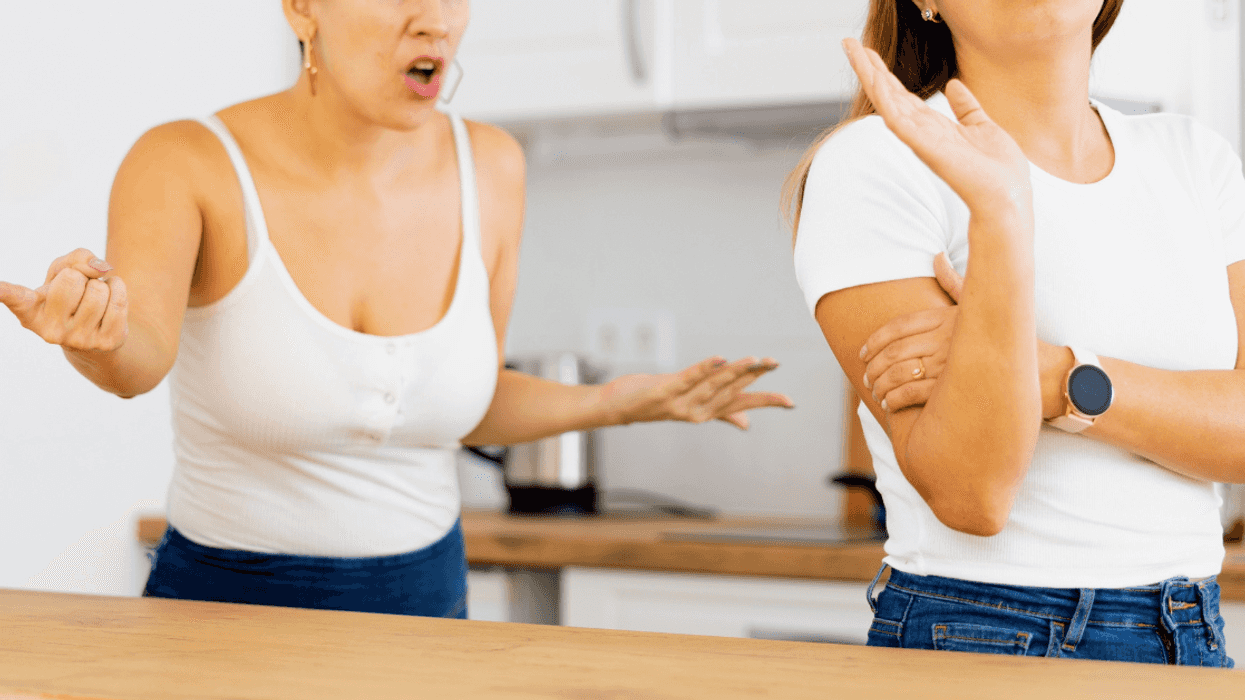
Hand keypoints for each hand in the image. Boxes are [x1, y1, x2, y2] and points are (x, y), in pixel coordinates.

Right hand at [0, 248, 128, 351]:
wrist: (94, 332)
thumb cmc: (73, 295)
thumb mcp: (66, 270)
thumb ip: (78, 258)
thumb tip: (101, 268)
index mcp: (30, 310)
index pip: (14, 297)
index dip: (2, 290)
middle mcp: (50, 329)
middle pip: (72, 278)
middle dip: (81, 276)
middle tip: (79, 290)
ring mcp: (79, 339)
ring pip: (99, 289)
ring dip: (102, 285)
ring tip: (93, 298)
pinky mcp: (107, 342)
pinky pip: (119, 300)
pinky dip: (118, 291)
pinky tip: (110, 303)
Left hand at [598, 356, 794, 430]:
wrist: (618, 407)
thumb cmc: (655, 402)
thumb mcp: (689, 407)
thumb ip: (720, 412)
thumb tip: (747, 423)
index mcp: (706, 412)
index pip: (742, 404)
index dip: (765, 401)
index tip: (790, 402)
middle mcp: (696, 412)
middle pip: (730, 391)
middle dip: (753, 377)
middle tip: (774, 362)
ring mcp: (680, 403)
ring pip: (713, 385)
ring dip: (735, 371)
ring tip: (755, 359)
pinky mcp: (664, 391)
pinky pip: (688, 378)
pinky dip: (704, 368)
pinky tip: (719, 357)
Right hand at [842, 38, 1031, 216]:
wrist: (1007, 196)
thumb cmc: (998, 170)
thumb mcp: (982, 126)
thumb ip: (966, 107)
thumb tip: (954, 86)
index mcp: (934, 126)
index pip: (902, 94)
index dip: (885, 72)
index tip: (868, 51)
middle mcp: (922, 132)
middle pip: (888, 94)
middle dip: (869, 68)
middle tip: (849, 43)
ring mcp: (920, 140)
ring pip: (887, 102)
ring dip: (870, 76)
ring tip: (854, 52)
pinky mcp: (925, 147)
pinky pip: (899, 120)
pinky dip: (885, 100)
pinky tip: (874, 80)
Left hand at [864, 253, 1073, 417]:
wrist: (1041, 371)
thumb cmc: (1009, 337)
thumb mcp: (981, 304)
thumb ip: (954, 281)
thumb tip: (936, 255)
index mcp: (947, 317)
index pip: (898, 326)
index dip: (875, 340)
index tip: (863, 352)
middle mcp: (945, 338)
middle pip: (894, 351)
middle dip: (873, 365)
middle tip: (866, 376)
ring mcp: (948, 364)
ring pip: (898, 373)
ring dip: (880, 385)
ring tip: (874, 392)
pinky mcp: (953, 390)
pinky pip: (912, 394)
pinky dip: (894, 400)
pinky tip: (887, 404)